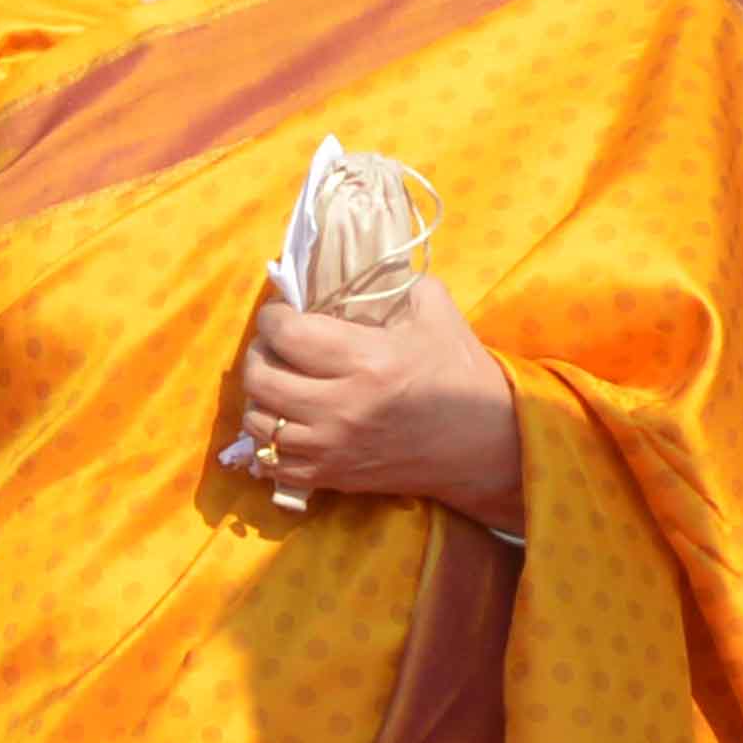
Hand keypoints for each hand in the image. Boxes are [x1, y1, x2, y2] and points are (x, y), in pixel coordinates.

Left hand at [225, 289, 522, 515]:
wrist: (485, 444)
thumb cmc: (461, 373)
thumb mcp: (436, 312)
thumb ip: (396, 281)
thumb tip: (357, 267)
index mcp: (367, 361)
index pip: (288, 334)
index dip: (273, 316)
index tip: (281, 310)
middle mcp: (342, 407)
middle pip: (261, 378)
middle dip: (258, 352)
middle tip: (273, 343)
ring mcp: (333, 447)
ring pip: (259, 423)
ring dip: (258, 397)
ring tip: (275, 381)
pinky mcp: (333, 476)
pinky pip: (274, 462)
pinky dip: (267, 441)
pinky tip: (282, 421)